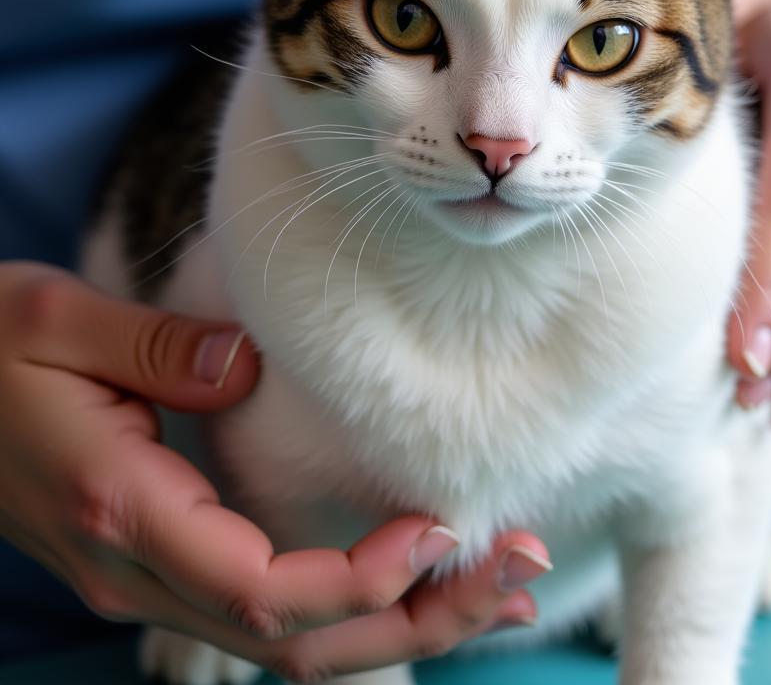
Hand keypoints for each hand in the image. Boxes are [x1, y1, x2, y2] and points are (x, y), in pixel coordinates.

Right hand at [0, 263, 544, 677]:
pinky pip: (272, 612)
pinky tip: (416, 578)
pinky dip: (354, 606)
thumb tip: (249, 366)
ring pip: (293, 643)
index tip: (438, 530)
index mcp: (123, 513)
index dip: (359, 580)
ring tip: (500, 583)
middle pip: (299, 642)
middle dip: (418, 618)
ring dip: (402, 622)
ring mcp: (151, 578)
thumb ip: (157, 350)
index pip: (263, 591)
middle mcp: (140, 571)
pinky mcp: (163, 562)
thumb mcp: (55, 324)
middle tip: (519, 573)